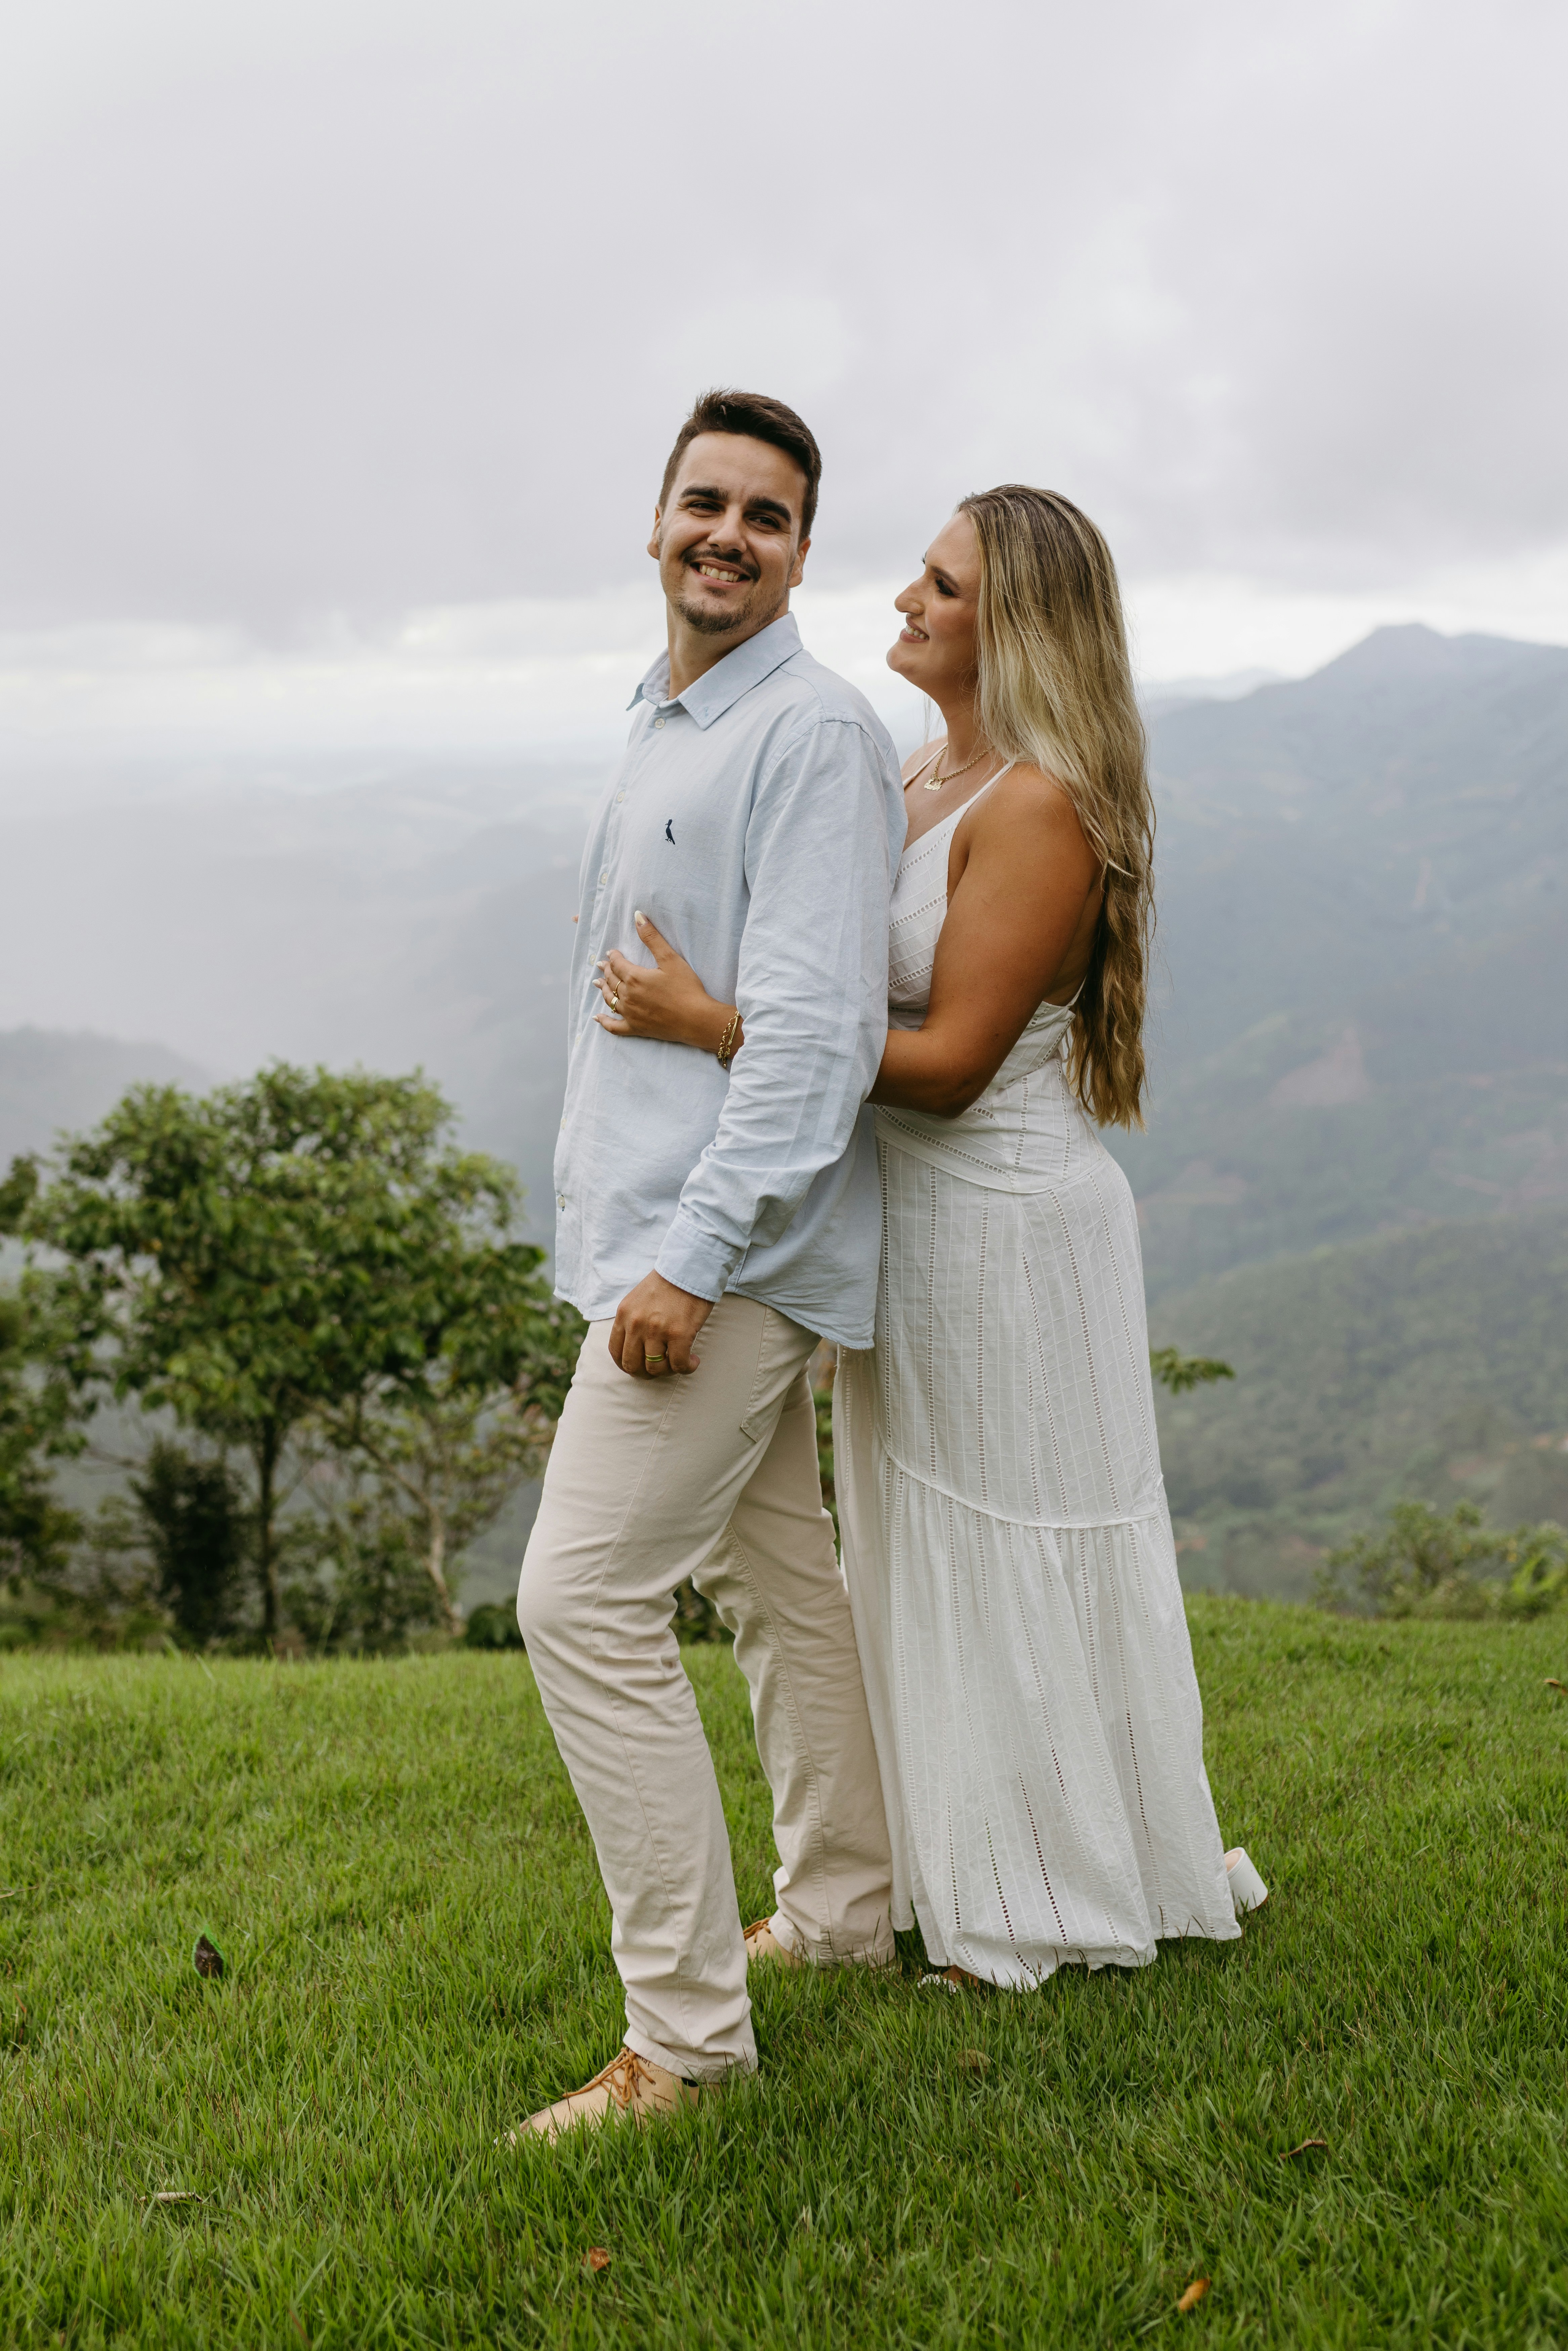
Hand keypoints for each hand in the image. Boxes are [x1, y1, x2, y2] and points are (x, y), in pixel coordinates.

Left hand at [596, 912, 734, 1051]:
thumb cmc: (686, 988)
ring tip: (597, 984)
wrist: (696, 1019)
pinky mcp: (636, 1029)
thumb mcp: (670, 959)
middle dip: (607, 971)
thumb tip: (637, 916)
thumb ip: (652, 938)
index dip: (613, 957)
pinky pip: (614, 1027)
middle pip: (612, 981)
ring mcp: (630, 1014)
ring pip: (610, 1000)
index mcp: (634, 978)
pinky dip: (604, 1022)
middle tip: (602, 966)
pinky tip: (597, 1018)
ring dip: (603, 990)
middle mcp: (628, 996)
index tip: (611, 953)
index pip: (617, 964)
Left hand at [608, 1270, 712, 1377]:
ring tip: (680, 1362)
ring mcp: (656, 1330)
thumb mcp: (637, 1300)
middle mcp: (636, 1324)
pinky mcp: (679, 1334)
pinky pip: (679, 1364)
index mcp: (624, 1314)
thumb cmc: (667, 1284)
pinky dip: (687, 1368)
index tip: (641, 1366)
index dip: (627, 1365)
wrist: (689, 1267)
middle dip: (646, 1373)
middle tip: (661, 1368)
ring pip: (655, 1368)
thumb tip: (636, 1349)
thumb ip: (632, 1322)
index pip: (615, 1352)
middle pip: (632, 1365)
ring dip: (668, 1371)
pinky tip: (693, 1361)